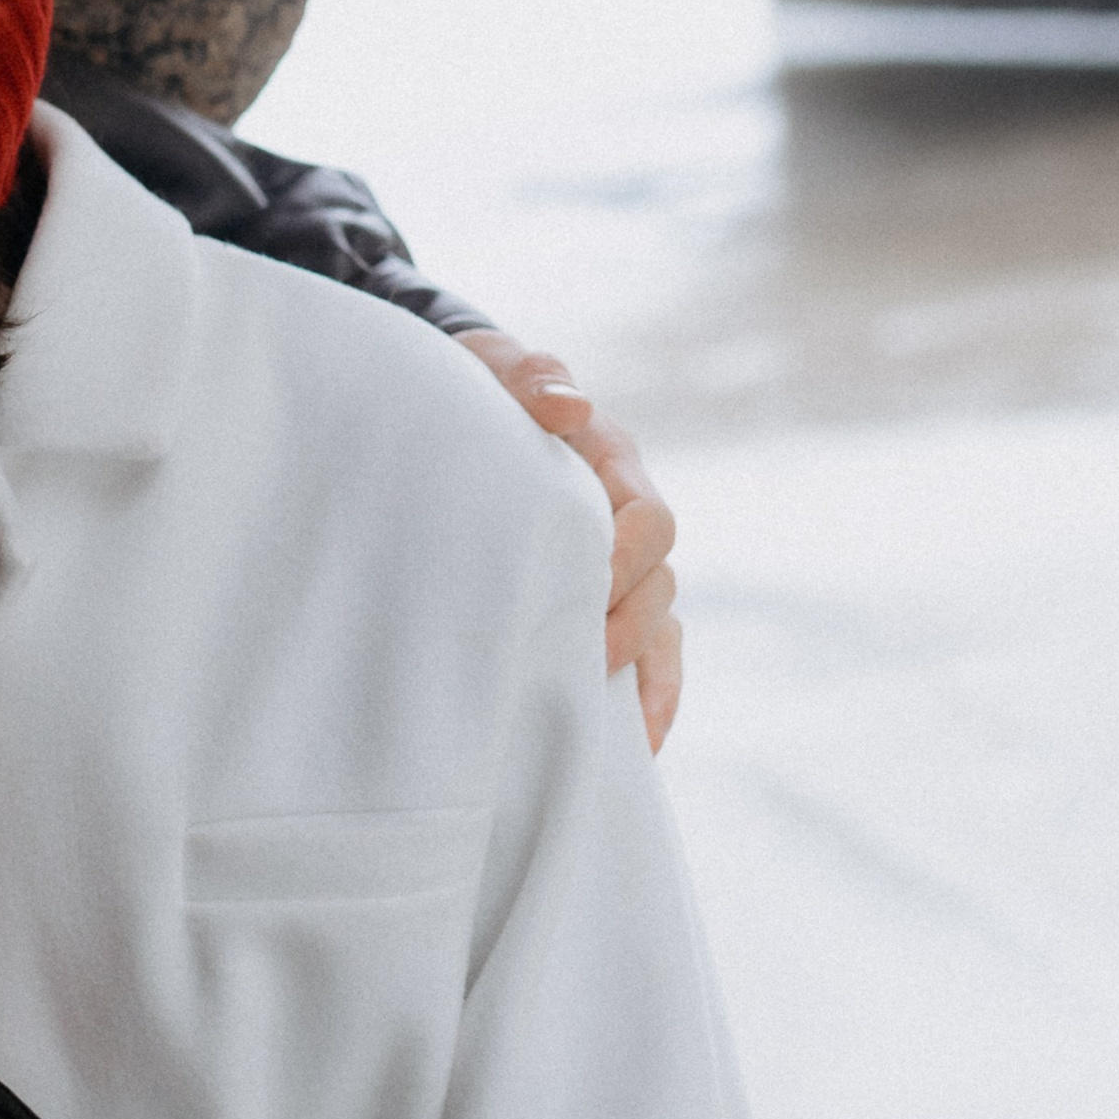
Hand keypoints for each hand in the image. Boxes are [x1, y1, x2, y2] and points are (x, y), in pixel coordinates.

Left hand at [454, 328, 682, 749]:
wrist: (458, 408)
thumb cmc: (478, 387)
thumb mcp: (493, 367)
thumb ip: (530, 375)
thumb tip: (567, 408)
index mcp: (611, 464)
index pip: (645, 516)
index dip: (625, 557)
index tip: (589, 586)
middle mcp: (626, 519)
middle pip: (661, 581)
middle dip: (631, 626)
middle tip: (589, 661)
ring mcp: (617, 566)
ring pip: (661, 627)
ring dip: (645, 677)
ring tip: (622, 733)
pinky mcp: (599, 604)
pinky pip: (649, 658)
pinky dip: (647, 703)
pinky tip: (631, 752)